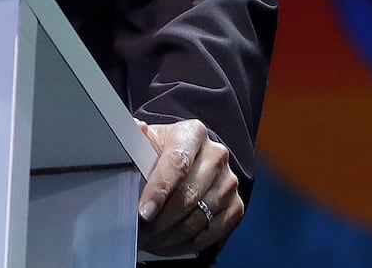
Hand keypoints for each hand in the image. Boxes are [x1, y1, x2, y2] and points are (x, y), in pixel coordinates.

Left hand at [135, 118, 242, 256]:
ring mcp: (229, 181)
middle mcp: (216, 155)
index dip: (159, 190)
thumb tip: (136, 128)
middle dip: (160, 220)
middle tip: (140, 231)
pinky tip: (168, 242)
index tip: (144, 211)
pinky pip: (211, 233)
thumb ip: (139, 138)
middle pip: (188, 195)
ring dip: (170, 235)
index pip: (177, 163)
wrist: (188, 159)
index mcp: (193, 134)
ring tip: (150, 239)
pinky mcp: (236, 205)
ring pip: (198, 218)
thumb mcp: (149, 140)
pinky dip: (187, 242)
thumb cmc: (163, 150)